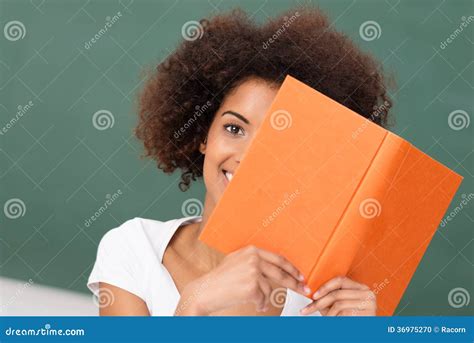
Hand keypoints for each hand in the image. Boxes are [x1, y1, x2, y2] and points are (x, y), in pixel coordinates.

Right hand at [175, 245, 309, 314]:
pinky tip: (251, 303)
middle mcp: (253, 258)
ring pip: (270, 289)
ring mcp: (253, 272)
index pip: (278, 258)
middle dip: (295, 283)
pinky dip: (259, 304)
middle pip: (281, 272)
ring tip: (254, 300)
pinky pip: (263, 299)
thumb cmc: (220, 279)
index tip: (301, 276)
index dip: (292, 268)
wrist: (205, 291)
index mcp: (252, 250)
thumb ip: (254, 260)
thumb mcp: (237, 261)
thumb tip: (276, 266)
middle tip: (305, 291)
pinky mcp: (252, 286)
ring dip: (264, 298)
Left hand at [300, 276, 375, 315]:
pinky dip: (335, 318)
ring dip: (328, 313)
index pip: (340, 280)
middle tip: (307, 309)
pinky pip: (344, 313)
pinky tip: (333, 321)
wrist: (364, 332)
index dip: (325, 287)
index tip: (313, 296)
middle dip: (319, 303)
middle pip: (336, 293)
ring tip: (325, 319)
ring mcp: (369, 303)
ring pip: (338, 304)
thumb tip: (311, 292)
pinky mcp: (368, 313)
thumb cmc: (352, 320)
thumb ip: (329, 297)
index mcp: (360, 287)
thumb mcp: (339, 306)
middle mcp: (367, 293)